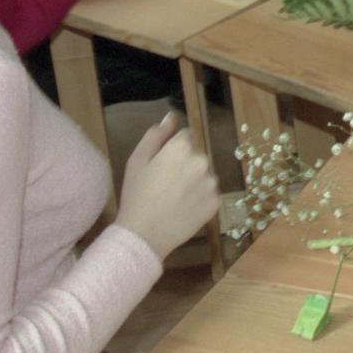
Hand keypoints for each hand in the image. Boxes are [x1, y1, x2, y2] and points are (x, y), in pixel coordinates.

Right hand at [115, 113, 219, 261]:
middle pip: (196, 155)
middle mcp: (202, 161)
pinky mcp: (216, 202)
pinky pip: (209, 194)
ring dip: (194, 181)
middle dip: (185, 164)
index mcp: (182, 148)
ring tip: (174, 198)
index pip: (186, 136)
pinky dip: (200, 198)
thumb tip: (170, 116)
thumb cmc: (136, 195)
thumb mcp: (137, 160)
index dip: (173, 149)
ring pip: (204, 175)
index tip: (163, 165)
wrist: (143, 235)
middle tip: (166, 184)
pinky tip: (184, 208)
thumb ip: (156, 135)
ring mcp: (212, 183)